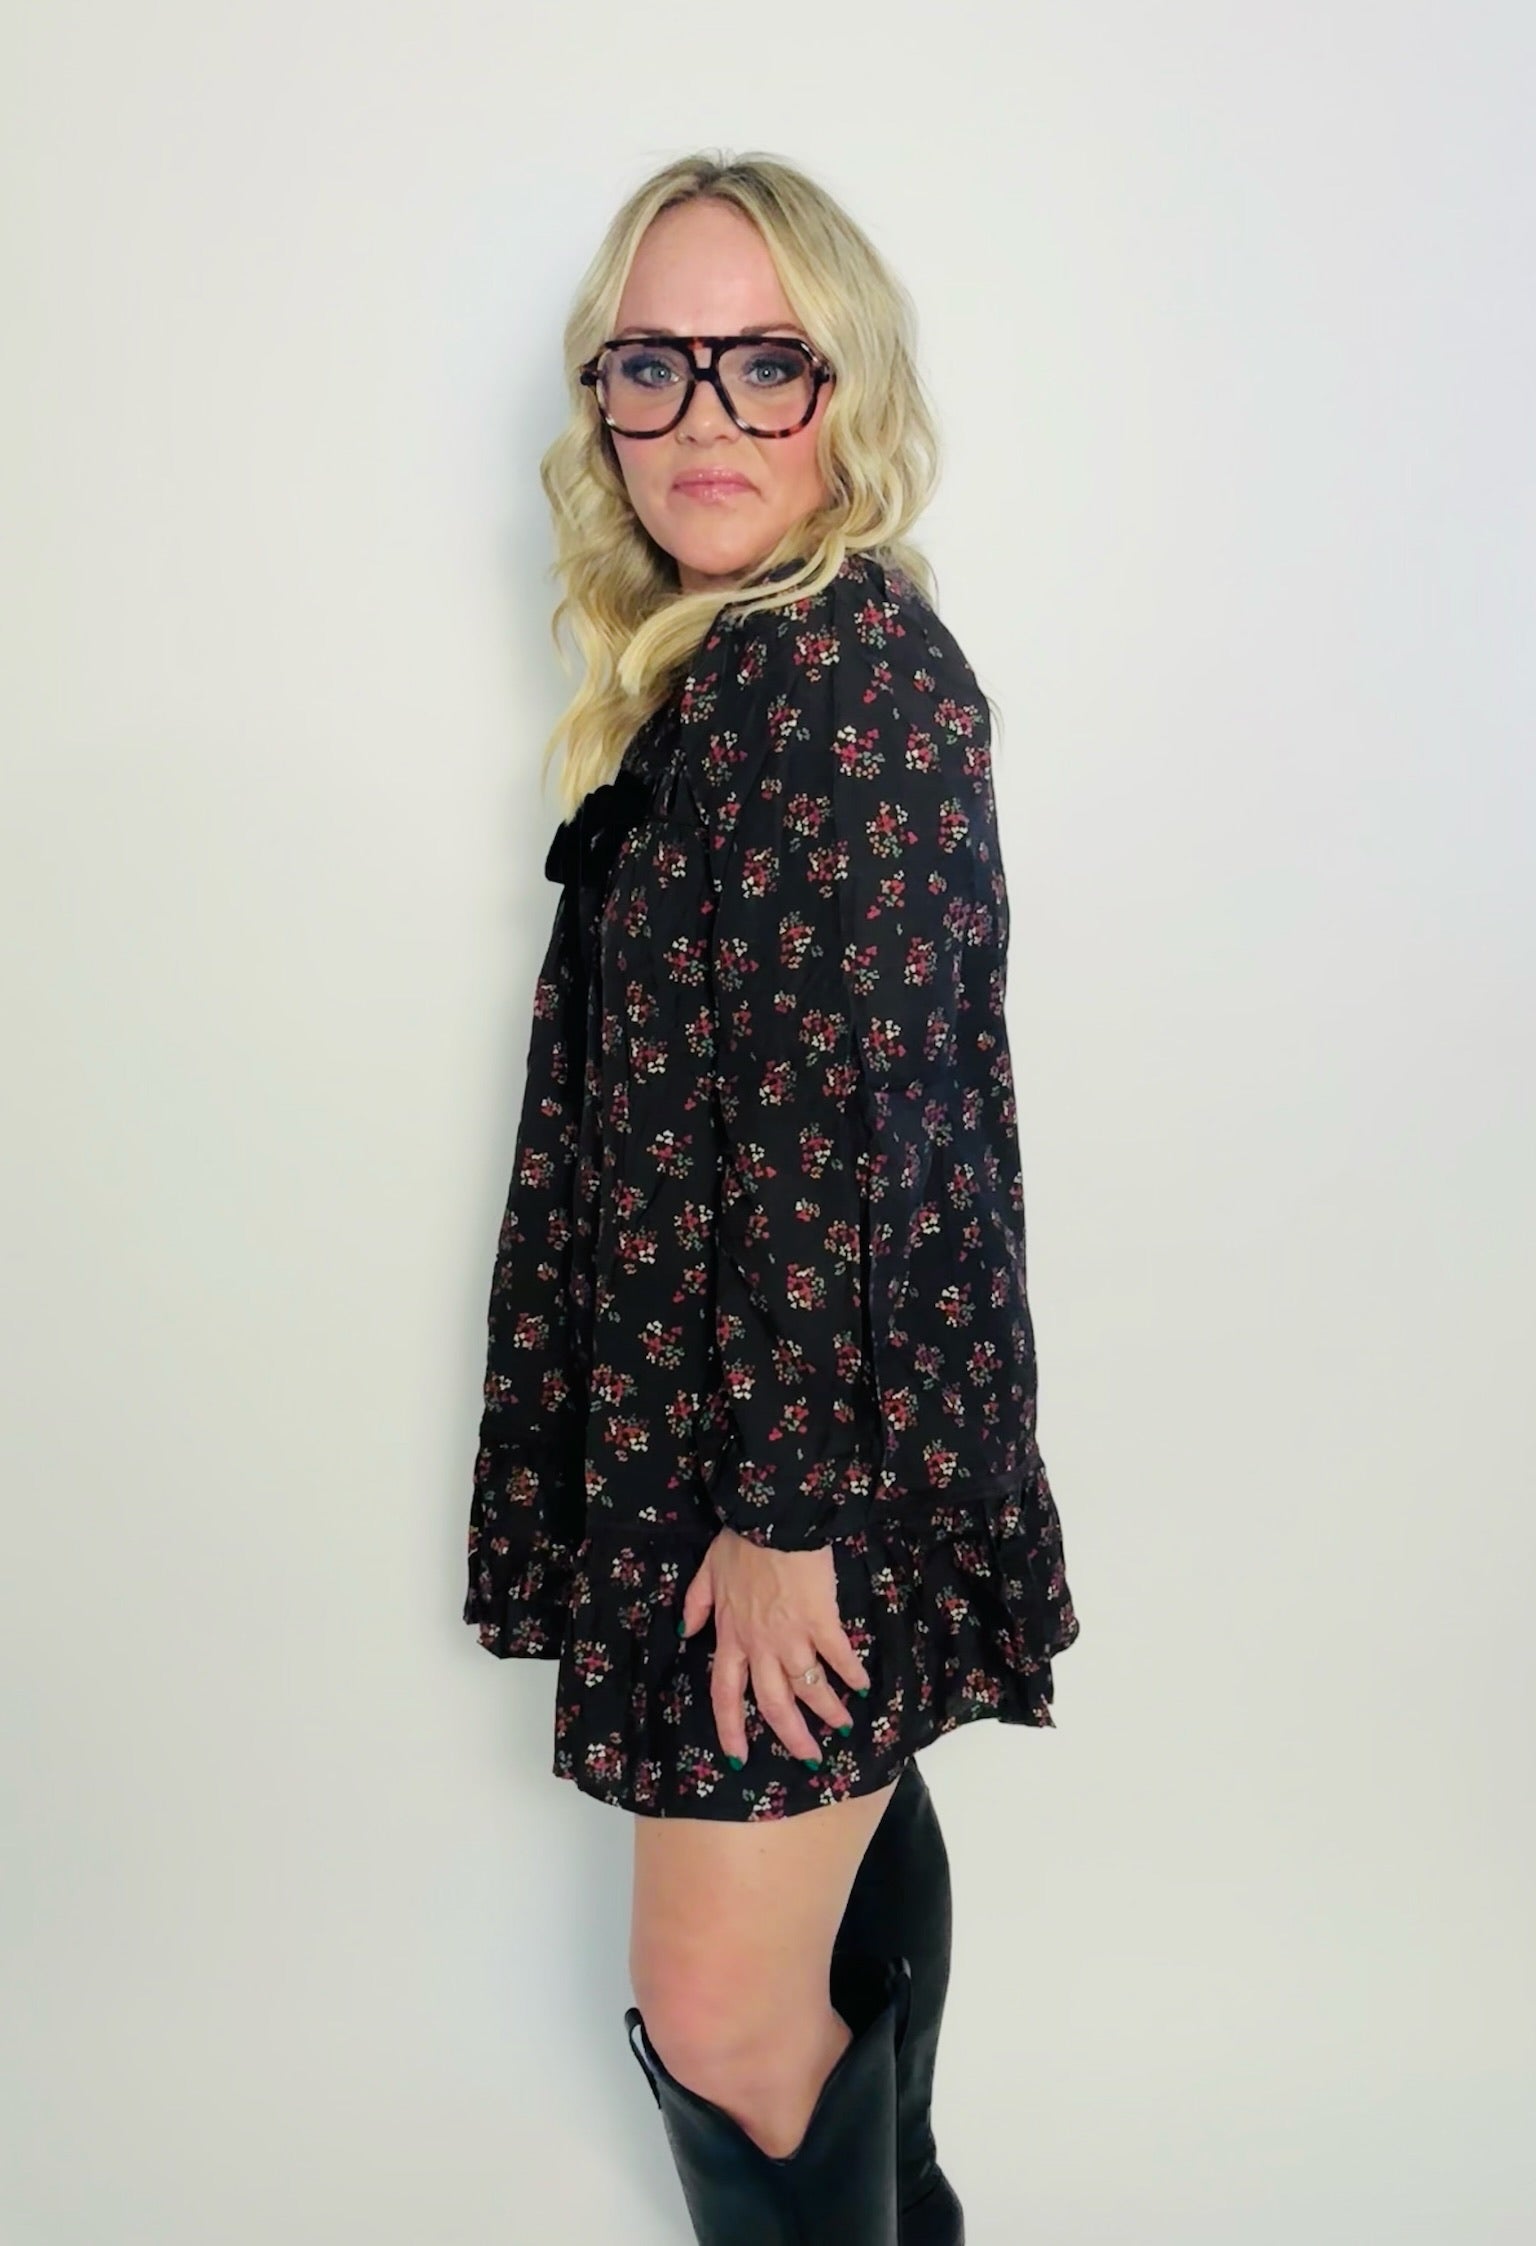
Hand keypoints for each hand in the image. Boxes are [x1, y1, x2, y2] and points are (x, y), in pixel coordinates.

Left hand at [679, 1527, 870, 1765]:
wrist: (773, 1519)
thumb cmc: (740, 1542)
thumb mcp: (707, 1572)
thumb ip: (696, 1605)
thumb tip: (685, 1631)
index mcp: (731, 1636)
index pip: (725, 1694)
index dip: (730, 1728)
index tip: (737, 1757)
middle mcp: (760, 1646)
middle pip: (773, 1703)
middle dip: (791, 1735)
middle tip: (809, 1759)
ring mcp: (792, 1635)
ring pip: (808, 1686)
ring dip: (827, 1710)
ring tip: (842, 1727)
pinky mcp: (821, 1620)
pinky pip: (838, 1655)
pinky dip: (851, 1673)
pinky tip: (863, 1686)